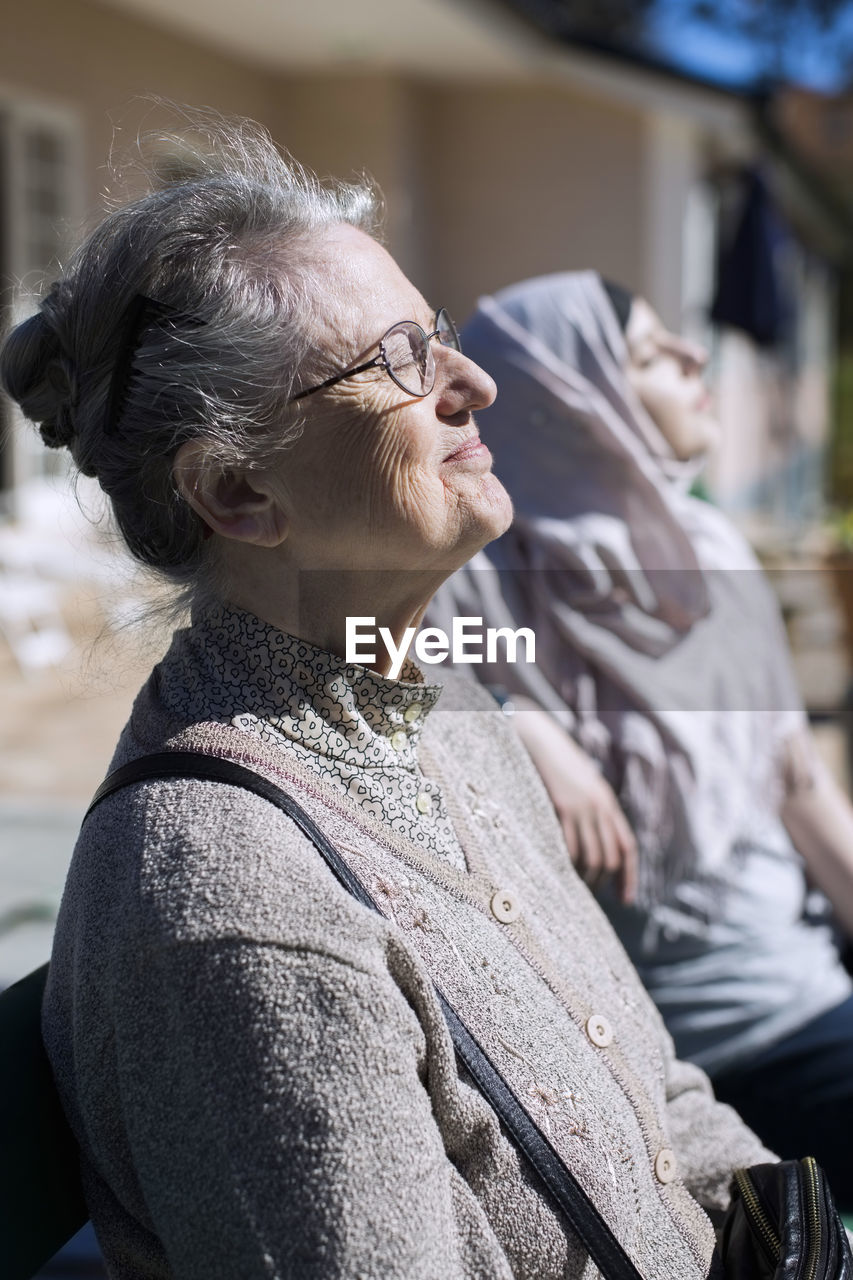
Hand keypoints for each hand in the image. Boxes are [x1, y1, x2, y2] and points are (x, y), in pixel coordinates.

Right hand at [512, 702, 637, 903]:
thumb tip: (597, 844)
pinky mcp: (563, 808)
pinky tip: (562, 872)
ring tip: (576, 887)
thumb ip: (595, 812)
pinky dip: (568, 864)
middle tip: (592, 895)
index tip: (626, 899)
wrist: (543, 743)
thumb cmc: (561, 768)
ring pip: (592, 856)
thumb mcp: (586, 788)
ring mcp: (583, 808)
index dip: (629, 876)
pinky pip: (570, 846)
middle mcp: (601, 807)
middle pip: (611, 857)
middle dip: (604, 881)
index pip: (626, 847)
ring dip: (586, 878)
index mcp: (609, 804)